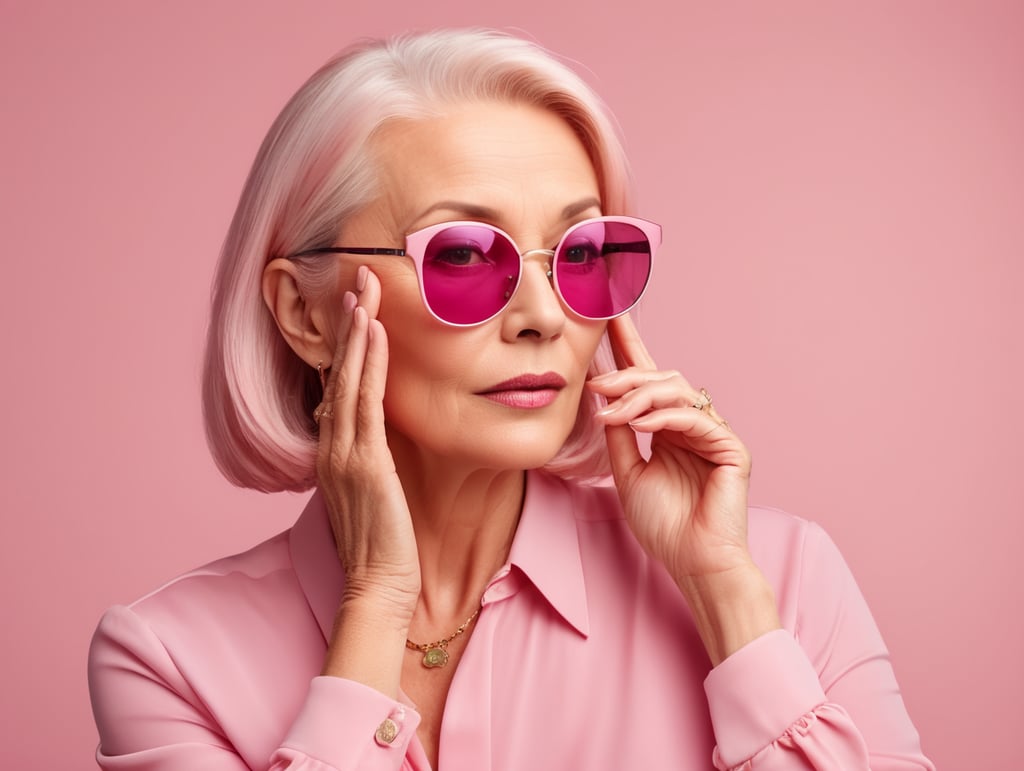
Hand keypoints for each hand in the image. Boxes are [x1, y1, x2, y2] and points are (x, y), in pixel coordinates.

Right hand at [315, 266, 420, 617]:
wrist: (378, 589)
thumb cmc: (381, 547)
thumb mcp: (373, 496)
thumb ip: (371, 462)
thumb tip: (379, 439)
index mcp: (333, 454)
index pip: (338, 387)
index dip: (345, 346)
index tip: (356, 310)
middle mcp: (332, 447)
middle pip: (339, 372)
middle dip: (348, 323)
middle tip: (357, 278)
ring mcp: (345, 453)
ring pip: (348, 378)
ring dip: (357, 330)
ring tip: (363, 289)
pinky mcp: (365, 462)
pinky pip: (366, 402)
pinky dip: (370, 364)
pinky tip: (376, 333)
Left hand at [587, 314, 753, 582]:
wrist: (692, 563)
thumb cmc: (663, 526)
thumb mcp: (627, 473)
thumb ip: (619, 435)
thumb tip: (602, 398)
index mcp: (667, 429)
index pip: (648, 380)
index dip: (631, 346)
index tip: (610, 317)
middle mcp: (691, 425)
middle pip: (660, 380)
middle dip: (625, 376)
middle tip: (596, 384)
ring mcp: (713, 434)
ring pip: (676, 392)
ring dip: (639, 396)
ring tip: (611, 411)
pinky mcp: (730, 448)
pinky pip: (694, 418)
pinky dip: (663, 417)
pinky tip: (639, 424)